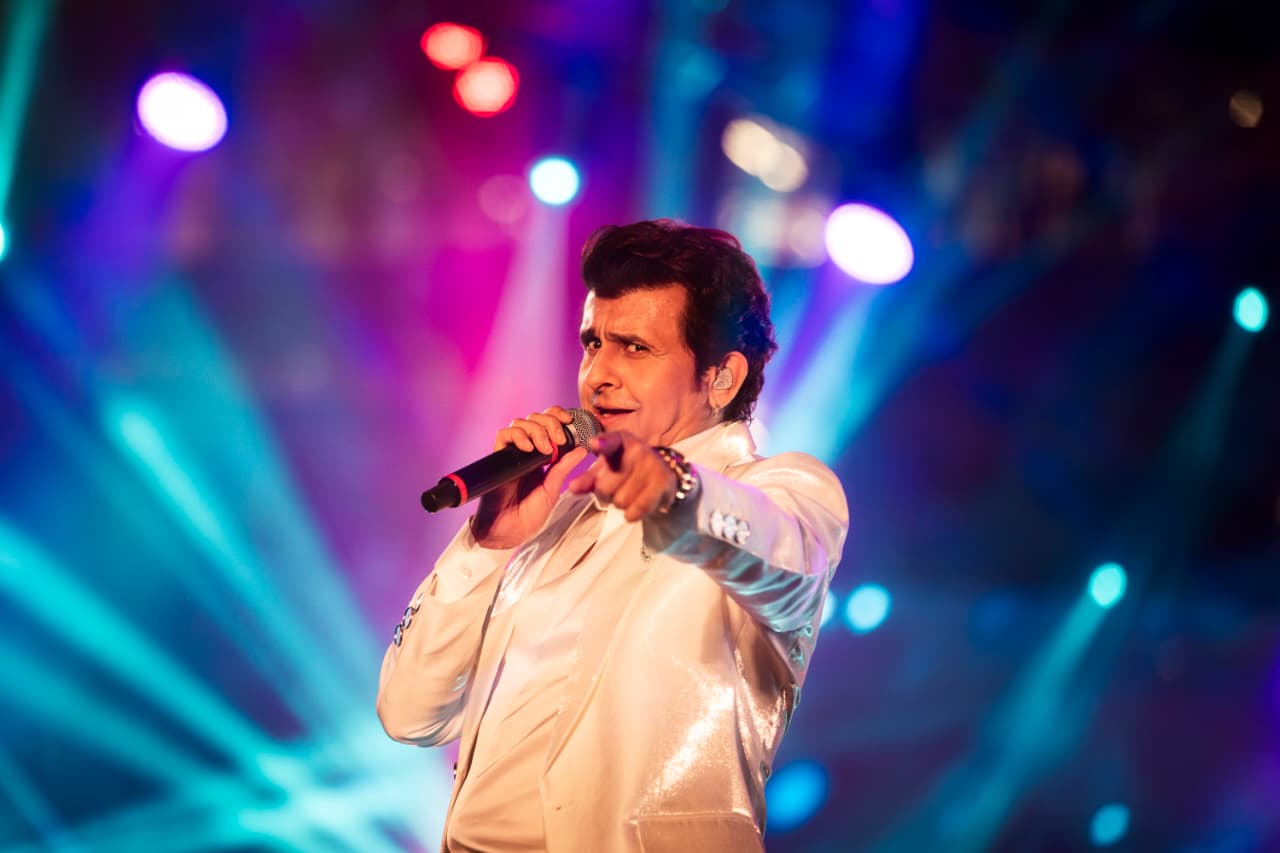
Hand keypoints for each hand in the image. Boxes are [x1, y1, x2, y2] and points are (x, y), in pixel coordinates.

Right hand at [472, 406, 588, 548]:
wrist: (508, 532)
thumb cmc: (528, 515)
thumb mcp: (552, 490)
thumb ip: (563, 468)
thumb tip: (581, 449)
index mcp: (542, 455)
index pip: (548, 423)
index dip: (557, 416)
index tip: (570, 420)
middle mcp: (526, 450)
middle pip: (535, 418)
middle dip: (550, 422)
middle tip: (559, 439)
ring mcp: (512, 453)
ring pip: (520, 423)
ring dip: (536, 430)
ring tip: (545, 449)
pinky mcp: (498, 459)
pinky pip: (503, 436)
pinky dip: (517, 436)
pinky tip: (528, 448)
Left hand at [567, 431, 677, 521]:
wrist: (661, 478)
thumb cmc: (626, 470)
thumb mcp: (605, 470)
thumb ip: (587, 479)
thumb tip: (572, 488)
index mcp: (620, 441)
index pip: (610, 442)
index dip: (602, 443)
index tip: (595, 444)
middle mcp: (637, 449)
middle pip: (605, 486)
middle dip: (608, 493)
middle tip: (619, 485)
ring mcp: (652, 464)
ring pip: (620, 501)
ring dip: (622, 503)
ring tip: (631, 492)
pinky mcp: (663, 482)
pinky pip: (636, 509)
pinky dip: (633, 513)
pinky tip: (639, 503)